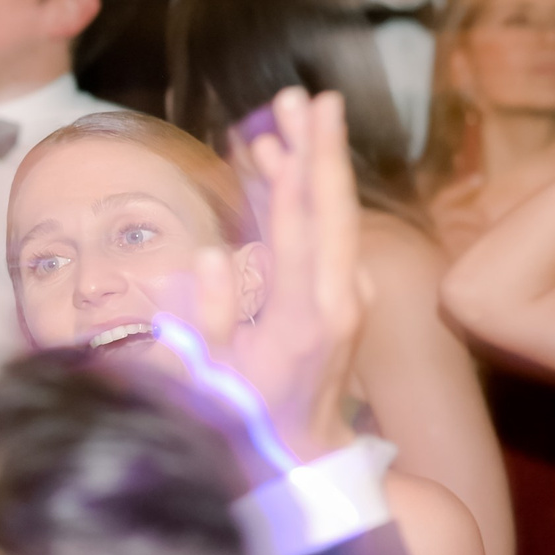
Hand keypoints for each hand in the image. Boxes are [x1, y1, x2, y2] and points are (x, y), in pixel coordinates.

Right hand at [184, 85, 363, 468]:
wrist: (300, 458)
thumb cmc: (245, 422)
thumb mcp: (214, 379)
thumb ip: (211, 316)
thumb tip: (209, 252)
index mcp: (308, 314)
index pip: (306, 224)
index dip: (304, 165)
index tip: (304, 115)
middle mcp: (338, 298)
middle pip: (331, 207)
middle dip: (317, 147)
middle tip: (303, 96)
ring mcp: (345, 298)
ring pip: (329, 218)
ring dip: (306, 170)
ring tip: (281, 124)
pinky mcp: (340, 299)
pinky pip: (321, 237)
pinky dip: (300, 202)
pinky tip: (276, 173)